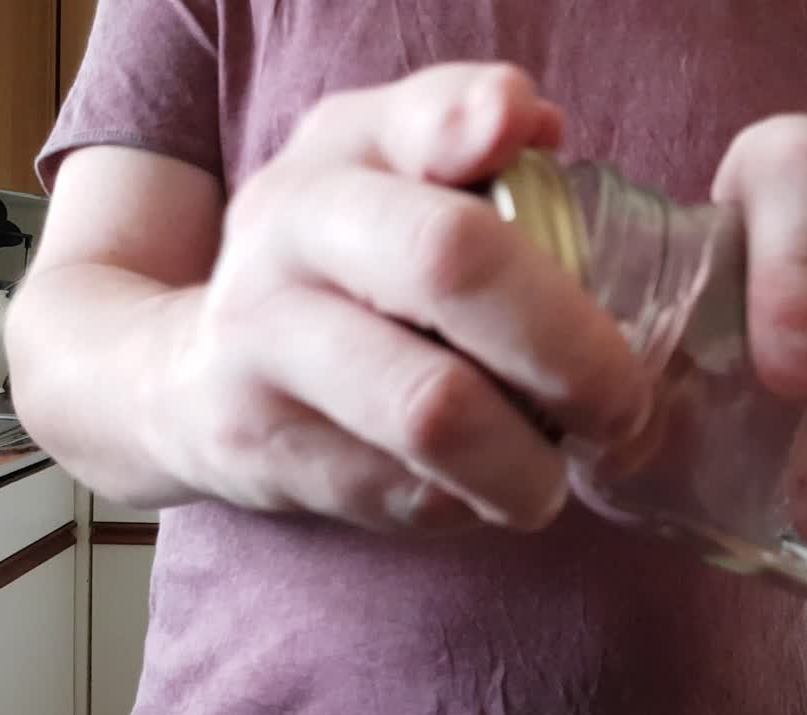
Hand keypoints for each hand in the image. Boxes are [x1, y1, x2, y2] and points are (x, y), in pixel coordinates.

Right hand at [163, 63, 649, 532]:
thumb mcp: (370, 161)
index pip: (424, 131)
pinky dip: (472, 501)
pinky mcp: (272, 458)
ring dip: (528, 459)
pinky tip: (479, 486)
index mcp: (331, 168)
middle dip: (572, 346)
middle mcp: (284, 250)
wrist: (184, 373)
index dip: (486, 135)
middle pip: (451, 268)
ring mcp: (265, 359)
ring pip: (434, 412)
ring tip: (556, 472)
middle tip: (622, 403)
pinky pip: (409, 493)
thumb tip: (535, 121)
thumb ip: (451, 121)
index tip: (543, 150)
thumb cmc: (326, 256)